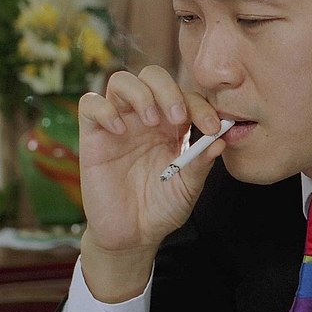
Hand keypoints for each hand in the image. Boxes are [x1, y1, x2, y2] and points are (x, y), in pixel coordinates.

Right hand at [76, 65, 224, 300]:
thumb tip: (222, 140)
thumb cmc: (162, 208)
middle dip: (169, 89)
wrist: (133, 236)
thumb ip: (201, 163)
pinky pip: (90, 104)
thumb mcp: (188, 187)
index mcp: (172, 125)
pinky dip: (104, 109)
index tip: (212, 127)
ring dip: (140, 94)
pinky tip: (119, 131)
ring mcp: (118, 124)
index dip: (201, 105)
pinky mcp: (93, 137)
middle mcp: (145, 118)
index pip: (186, 95)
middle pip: (152, 75)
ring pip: (121, 81)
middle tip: (179, 117)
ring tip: (151, 122)